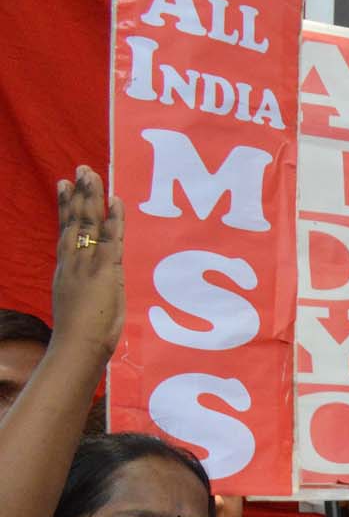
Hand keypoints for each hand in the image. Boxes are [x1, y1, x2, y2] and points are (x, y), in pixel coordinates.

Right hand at [52, 166, 125, 354]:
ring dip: (92, 197)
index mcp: (66, 270)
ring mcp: (87, 265)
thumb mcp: (78, 306)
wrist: (76, 347)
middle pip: (74, 220)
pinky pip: (111, 239)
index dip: (66, 208)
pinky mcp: (104, 271)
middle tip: (81, 169)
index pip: (65, 232)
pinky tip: (115, 201)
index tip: (65, 185)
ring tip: (92, 173)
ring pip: (88, 223)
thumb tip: (92, 288)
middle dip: (78, 193)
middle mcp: (73, 262)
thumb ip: (84, 290)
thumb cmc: (79, 337)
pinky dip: (114, 219)